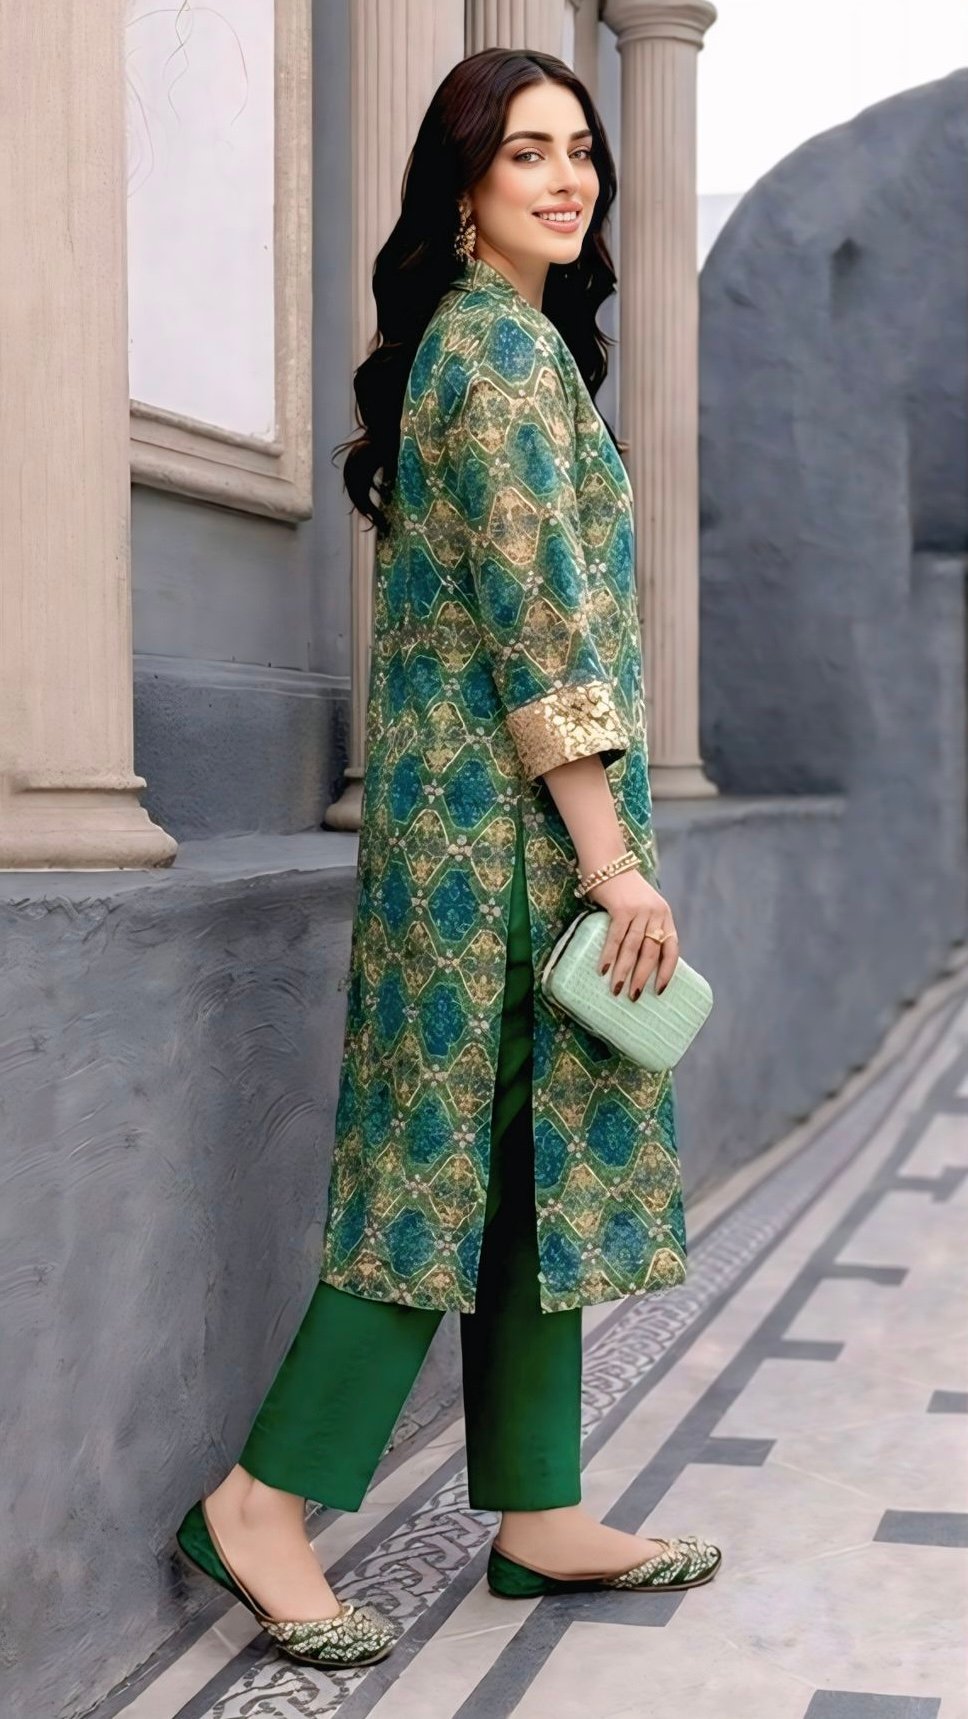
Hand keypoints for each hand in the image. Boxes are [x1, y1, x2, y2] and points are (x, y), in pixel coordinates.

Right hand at [585, 868, 679, 998]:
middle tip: (634, 996)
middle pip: (651, 952)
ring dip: (623, 971)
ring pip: (633, 948)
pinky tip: (603, 969)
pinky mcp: (621, 908)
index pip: (672, 948)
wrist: (607, 860)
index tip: (660, 990)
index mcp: (664, 915)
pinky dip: (609, 955)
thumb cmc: (621, 888)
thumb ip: (644, 926)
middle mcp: (656, 913)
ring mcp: (639, 910)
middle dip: (642, 976)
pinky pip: (616, 937)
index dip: (667, 970)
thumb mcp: (641, 906)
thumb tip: (638, 960)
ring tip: (616, 989)